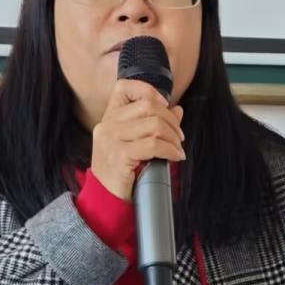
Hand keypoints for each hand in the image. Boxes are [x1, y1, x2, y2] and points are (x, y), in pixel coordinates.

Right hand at [90, 79, 184, 200]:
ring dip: (173, 138)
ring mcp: (111, 139)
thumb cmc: (121, 171)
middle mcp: (107, 124)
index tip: (164, 106)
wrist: (105, 198)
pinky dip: (171, 150)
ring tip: (178, 149)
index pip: (124, 87)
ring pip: (154, 125)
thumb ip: (153, 123)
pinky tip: (175, 157)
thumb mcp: (134, 142)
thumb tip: (178, 110)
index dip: (148, 91)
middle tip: (179, 137)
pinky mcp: (120, 155)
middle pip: (149, 106)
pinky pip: (154, 145)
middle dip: (171, 121)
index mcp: (109, 117)